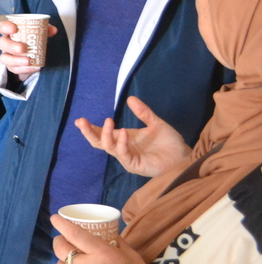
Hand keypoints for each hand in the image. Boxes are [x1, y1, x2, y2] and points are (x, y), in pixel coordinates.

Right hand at [0, 19, 59, 80]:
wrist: (32, 57)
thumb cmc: (31, 41)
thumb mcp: (38, 34)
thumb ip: (45, 30)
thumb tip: (53, 29)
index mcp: (9, 33)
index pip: (1, 27)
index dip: (5, 27)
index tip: (14, 28)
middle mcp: (5, 44)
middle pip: (2, 43)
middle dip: (11, 46)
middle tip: (22, 48)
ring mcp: (7, 56)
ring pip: (4, 58)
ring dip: (15, 60)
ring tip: (28, 61)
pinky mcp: (12, 67)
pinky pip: (14, 69)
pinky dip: (24, 69)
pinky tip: (34, 68)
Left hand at [51, 215, 166, 263]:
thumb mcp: (131, 256)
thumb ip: (115, 242)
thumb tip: (104, 232)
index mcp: (102, 254)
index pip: (74, 234)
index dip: (61, 224)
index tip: (55, 218)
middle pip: (60, 250)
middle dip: (59, 242)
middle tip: (63, 240)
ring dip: (63, 262)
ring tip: (70, 261)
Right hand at [75, 96, 192, 177]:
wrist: (183, 156)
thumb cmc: (169, 143)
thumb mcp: (155, 123)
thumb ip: (143, 113)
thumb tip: (130, 98)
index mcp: (124, 139)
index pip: (102, 134)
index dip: (91, 128)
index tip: (80, 120)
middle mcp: (122, 148)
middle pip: (99, 142)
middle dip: (89, 132)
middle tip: (80, 122)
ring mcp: (127, 157)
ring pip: (108, 147)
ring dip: (105, 135)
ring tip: (109, 121)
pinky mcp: (134, 164)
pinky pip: (123, 154)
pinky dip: (121, 143)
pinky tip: (123, 132)